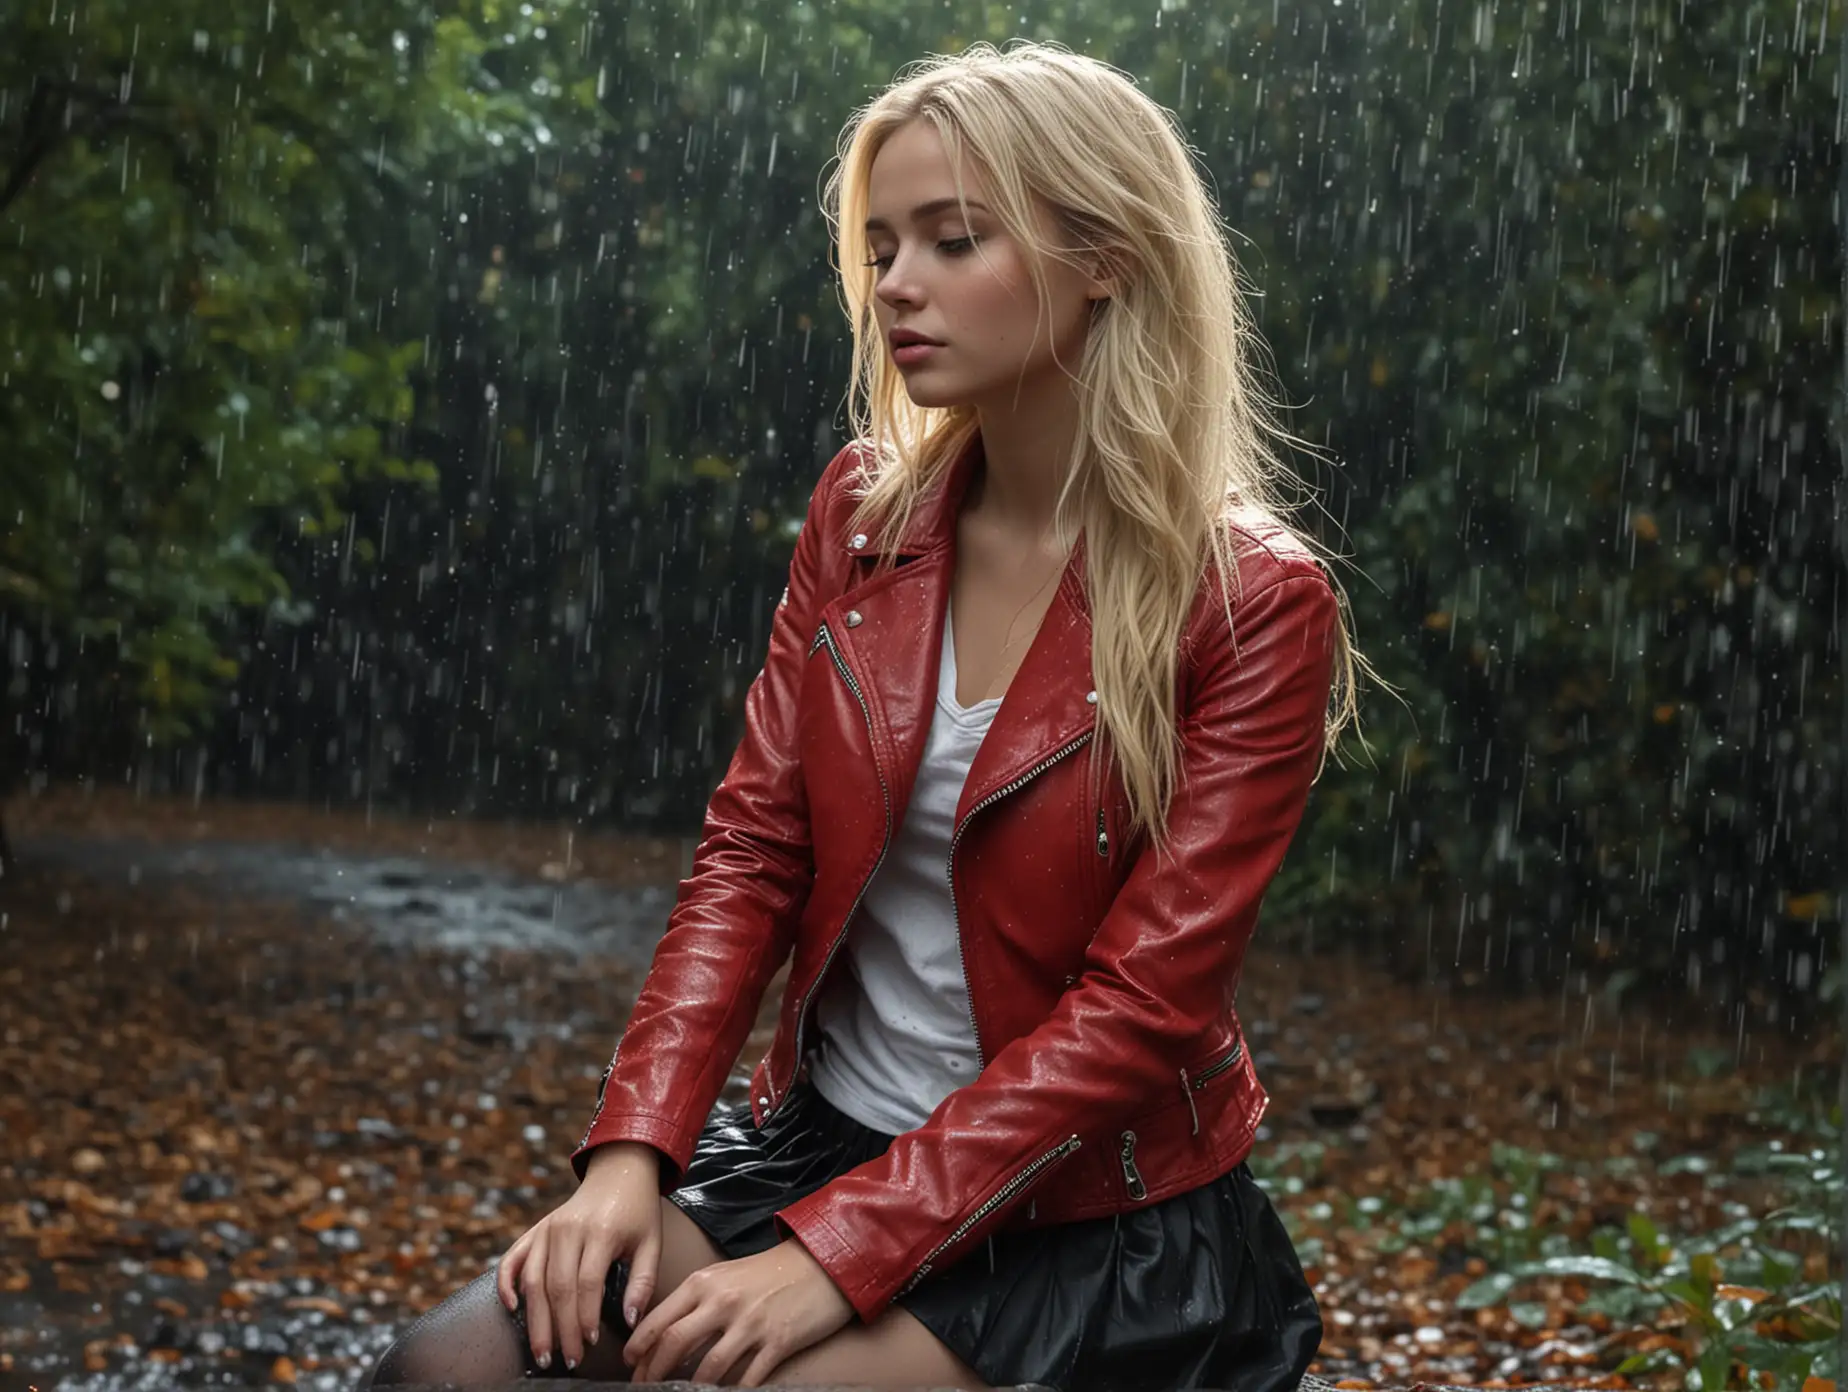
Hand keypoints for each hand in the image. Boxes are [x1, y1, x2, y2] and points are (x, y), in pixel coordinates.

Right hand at [496, 1142, 661, 1372]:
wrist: (619, 1172)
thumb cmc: (638, 1212)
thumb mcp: (651, 1243)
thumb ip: (643, 1282)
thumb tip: (630, 1321)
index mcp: (600, 1231)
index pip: (587, 1284)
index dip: (585, 1317)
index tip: (589, 1344)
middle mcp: (568, 1229)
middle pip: (557, 1288)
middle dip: (560, 1329)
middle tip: (565, 1360)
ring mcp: (548, 1228)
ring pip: (534, 1280)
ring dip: (535, 1320)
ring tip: (542, 1352)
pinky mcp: (536, 1229)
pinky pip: (513, 1258)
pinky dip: (506, 1283)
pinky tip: (512, 1307)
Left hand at [623, 1238, 853, 1385]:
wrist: (820, 1264)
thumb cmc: (770, 1271)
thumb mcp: (725, 1274)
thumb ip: (696, 1299)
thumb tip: (665, 1333)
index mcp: (706, 1282)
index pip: (660, 1319)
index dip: (639, 1347)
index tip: (630, 1364)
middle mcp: (724, 1302)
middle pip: (674, 1344)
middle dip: (652, 1373)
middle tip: (644, 1387)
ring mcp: (752, 1324)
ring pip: (708, 1367)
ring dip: (689, 1388)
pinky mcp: (778, 1342)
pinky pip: (747, 1378)